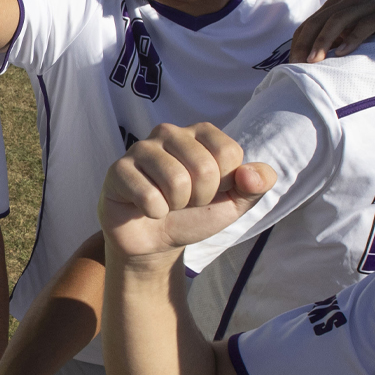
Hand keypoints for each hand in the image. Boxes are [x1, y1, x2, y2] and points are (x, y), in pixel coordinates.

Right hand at [98, 123, 276, 261]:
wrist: (156, 242)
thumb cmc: (194, 214)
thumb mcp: (234, 203)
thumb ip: (256, 185)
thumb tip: (253, 175)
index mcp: (200, 133)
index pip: (229, 153)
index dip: (223, 184)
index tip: (208, 192)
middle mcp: (169, 132)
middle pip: (204, 168)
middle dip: (199, 198)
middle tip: (184, 201)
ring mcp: (140, 148)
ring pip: (176, 181)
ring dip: (175, 206)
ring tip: (166, 203)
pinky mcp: (118, 169)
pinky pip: (148, 195)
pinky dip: (153, 212)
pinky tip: (145, 208)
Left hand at [290, 0, 374, 62]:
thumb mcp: (356, 30)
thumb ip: (337, 39)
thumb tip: (313, 62)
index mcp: (336, 8)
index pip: (308, 25)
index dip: (297, 44)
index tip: (291, 65)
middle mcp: (348, 3)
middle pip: (318, 22)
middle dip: (305, 44)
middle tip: (297, 65)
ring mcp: (366, 5)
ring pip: (337, 21)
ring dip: (323, 42)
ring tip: (314, 61)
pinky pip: (365, 24)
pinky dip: (352, 38)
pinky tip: (344, 53)